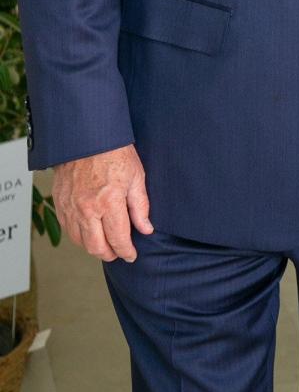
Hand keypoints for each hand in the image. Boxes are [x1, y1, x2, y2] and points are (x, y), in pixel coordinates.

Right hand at [52, 144, 152, 262]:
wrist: (87, 136)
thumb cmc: (115, 153)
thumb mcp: (137, 176)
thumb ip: (140, 206)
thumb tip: (146, 229)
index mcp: (109, 202)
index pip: (118, 239)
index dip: (127, 252)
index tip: (132, 255)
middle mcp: (87, 209)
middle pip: (96, 247)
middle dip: (110, 255)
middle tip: (119, 253)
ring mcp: (71, 207)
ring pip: (80, 242)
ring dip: (93, 247)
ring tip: (105, 243)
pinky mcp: (60, 202)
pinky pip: (67, 228)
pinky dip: (78, 235)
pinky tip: (89, 231)